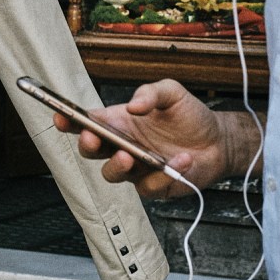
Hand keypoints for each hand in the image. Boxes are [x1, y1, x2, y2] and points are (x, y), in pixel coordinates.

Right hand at [52, 79, 247, 198]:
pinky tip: (180, 160)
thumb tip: (133, 105)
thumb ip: (151, 92)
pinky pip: (149, 186)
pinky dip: (164, 173)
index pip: (87, 123)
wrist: (219, 141)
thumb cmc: (190, 116)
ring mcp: (137, 169)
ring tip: (130, 154)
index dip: (69, 121)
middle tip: (93, 137)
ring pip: (112, 174)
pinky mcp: (155, 186)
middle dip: (88, 145)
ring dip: (117, 165)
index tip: (60, 116)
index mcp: (120, 122)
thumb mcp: (172, 93)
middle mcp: (123, 146)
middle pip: (92, 152)